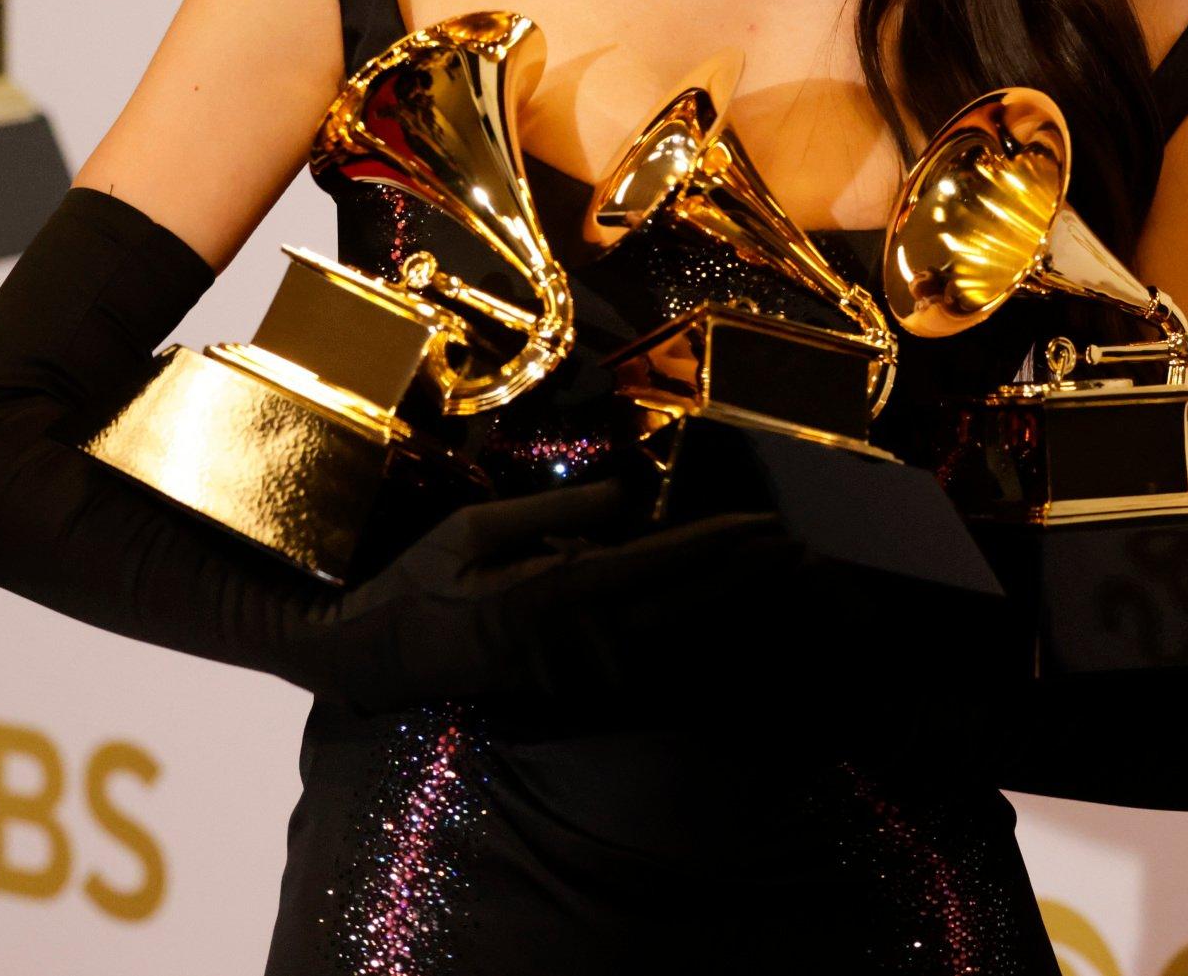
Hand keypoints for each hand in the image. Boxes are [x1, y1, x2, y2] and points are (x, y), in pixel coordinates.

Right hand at [325, 481, 797, 709]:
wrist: (382, 658)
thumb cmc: (420, 583)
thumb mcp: (473, 529)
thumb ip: (554, 512)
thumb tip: (627, 490)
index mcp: (554, 597)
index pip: (657, 567)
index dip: (719, 545)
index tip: (766, 523)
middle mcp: (581, 645)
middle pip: (688, 611)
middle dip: (749, 580)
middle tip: (805, 550)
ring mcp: (584, 679)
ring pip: (683, 649)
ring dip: (739, 618)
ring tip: (787, 586)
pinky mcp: (581, 697)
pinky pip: (658, 680)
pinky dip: (707, 658)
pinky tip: (741, 639)